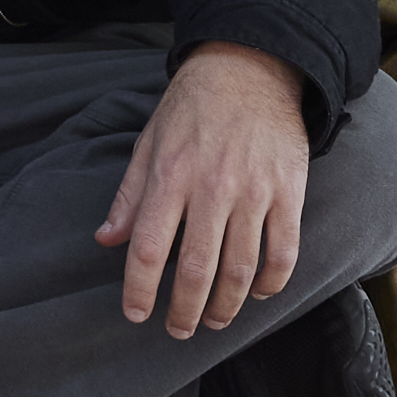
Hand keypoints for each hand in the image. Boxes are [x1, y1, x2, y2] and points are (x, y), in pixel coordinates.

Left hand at [97, 43, 316, 341]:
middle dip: (184, 310)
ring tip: (214, 321)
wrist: (251, 66)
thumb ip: (130, 196)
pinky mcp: (290, 191)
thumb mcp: (150, 141)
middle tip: (177, 330)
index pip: (149, 248)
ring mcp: (255, 191)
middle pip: (196, 269)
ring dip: (226, 306)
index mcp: (170, 175)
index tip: (135, 314)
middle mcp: (212, 187)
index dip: (140, 289)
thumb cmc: (192, 106)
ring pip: (241, 269)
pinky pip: (284, 251)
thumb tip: (106, 240)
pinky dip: (271, 283)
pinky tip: (257, 294)